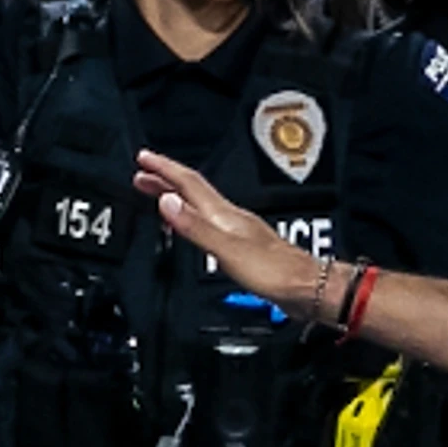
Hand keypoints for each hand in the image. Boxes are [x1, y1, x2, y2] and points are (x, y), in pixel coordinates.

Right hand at [138, 151, 320, 306]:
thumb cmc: (273, 271)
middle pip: (193, 191)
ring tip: (160, 194)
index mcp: (224, 215)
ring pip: (200, 207)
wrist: (306, 288)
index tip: (143, 158)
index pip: (188, 183)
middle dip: (165, 180)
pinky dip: (192, 218)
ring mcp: (237, 231)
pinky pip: (209, 224)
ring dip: (177, 198)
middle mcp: (230, 218)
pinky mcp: (242, 247)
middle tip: (142, 173)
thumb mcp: (227, 249)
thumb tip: (167, 202)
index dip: (164, 169)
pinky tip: (193, 226)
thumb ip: (196, 227)